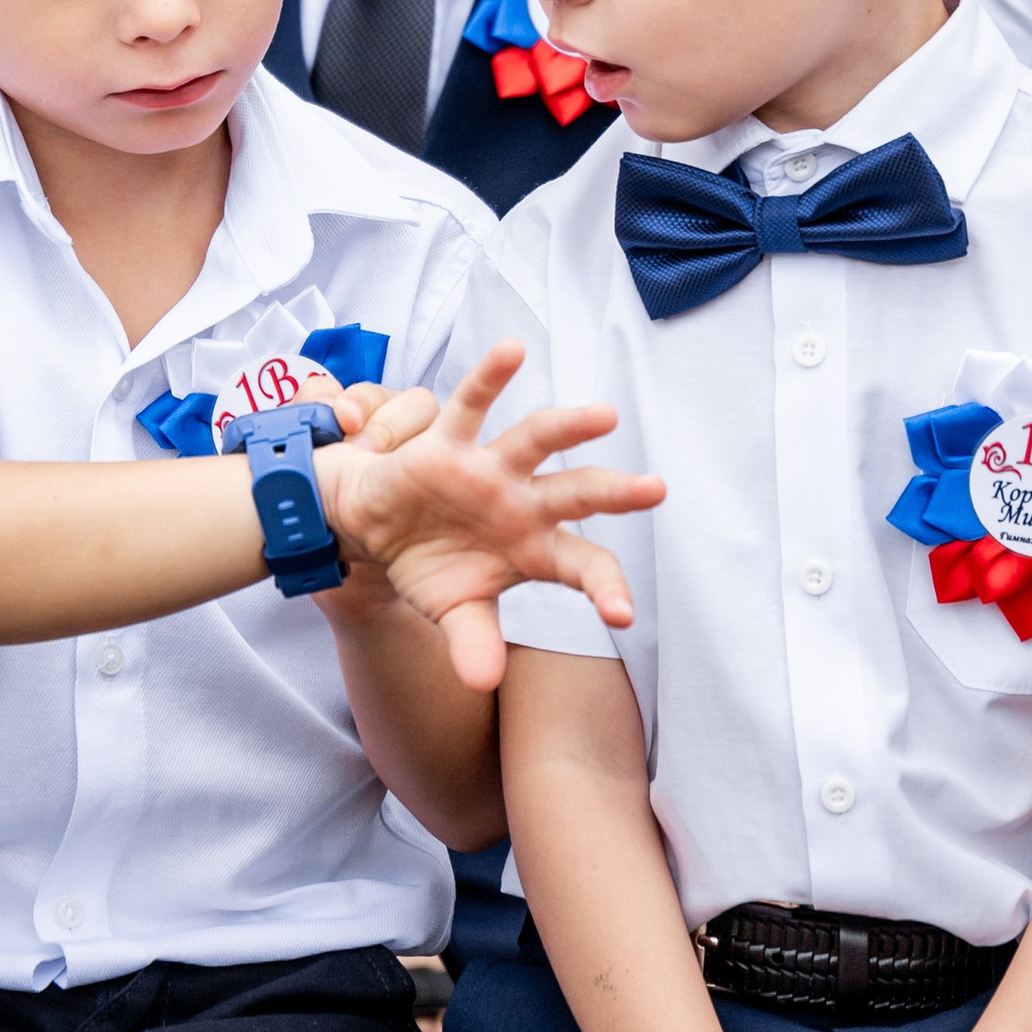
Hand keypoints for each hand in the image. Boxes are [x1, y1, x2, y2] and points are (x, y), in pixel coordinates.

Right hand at [325, 344, 658, 694]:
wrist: (376, 529)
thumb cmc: (431, 566)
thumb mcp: (454, 612)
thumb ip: (473, 643)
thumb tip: (482, 681)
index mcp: (535, 547)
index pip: (583, 565)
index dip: (604, 586)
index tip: (623, 614)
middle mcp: (523, 502)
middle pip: (578, 493)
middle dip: (615, 492)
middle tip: (656, 489)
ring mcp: (489, 470)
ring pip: (536, 441)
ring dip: (568, 427)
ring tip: (605, 416)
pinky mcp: (447, 445)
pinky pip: (470, 406)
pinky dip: (490, 378)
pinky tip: (512, 350)